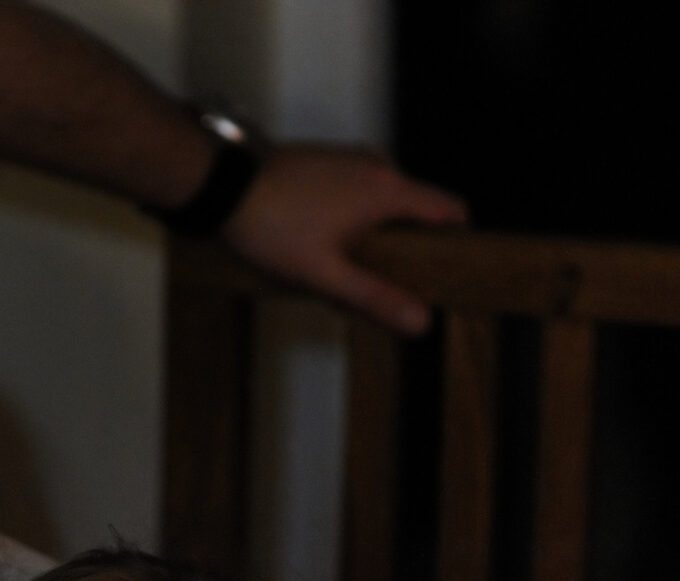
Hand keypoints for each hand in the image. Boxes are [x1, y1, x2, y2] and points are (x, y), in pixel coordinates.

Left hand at [221, 145, 467, 335]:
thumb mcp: (325, 275)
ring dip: (374, 235)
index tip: (446, 272)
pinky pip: (357, 192)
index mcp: (389, 189)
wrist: (222, 184)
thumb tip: (421, 323)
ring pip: (384, 203)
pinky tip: (319, 244)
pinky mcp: (328, 160)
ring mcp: (352, 158)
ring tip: (339, 268)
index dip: (458, 242)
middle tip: (378, 285)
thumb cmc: (272, 228)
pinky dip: (352, 218)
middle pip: (417, 210)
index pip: (451, 210)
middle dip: (405, 249)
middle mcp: (379, 164)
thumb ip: (375, 298)